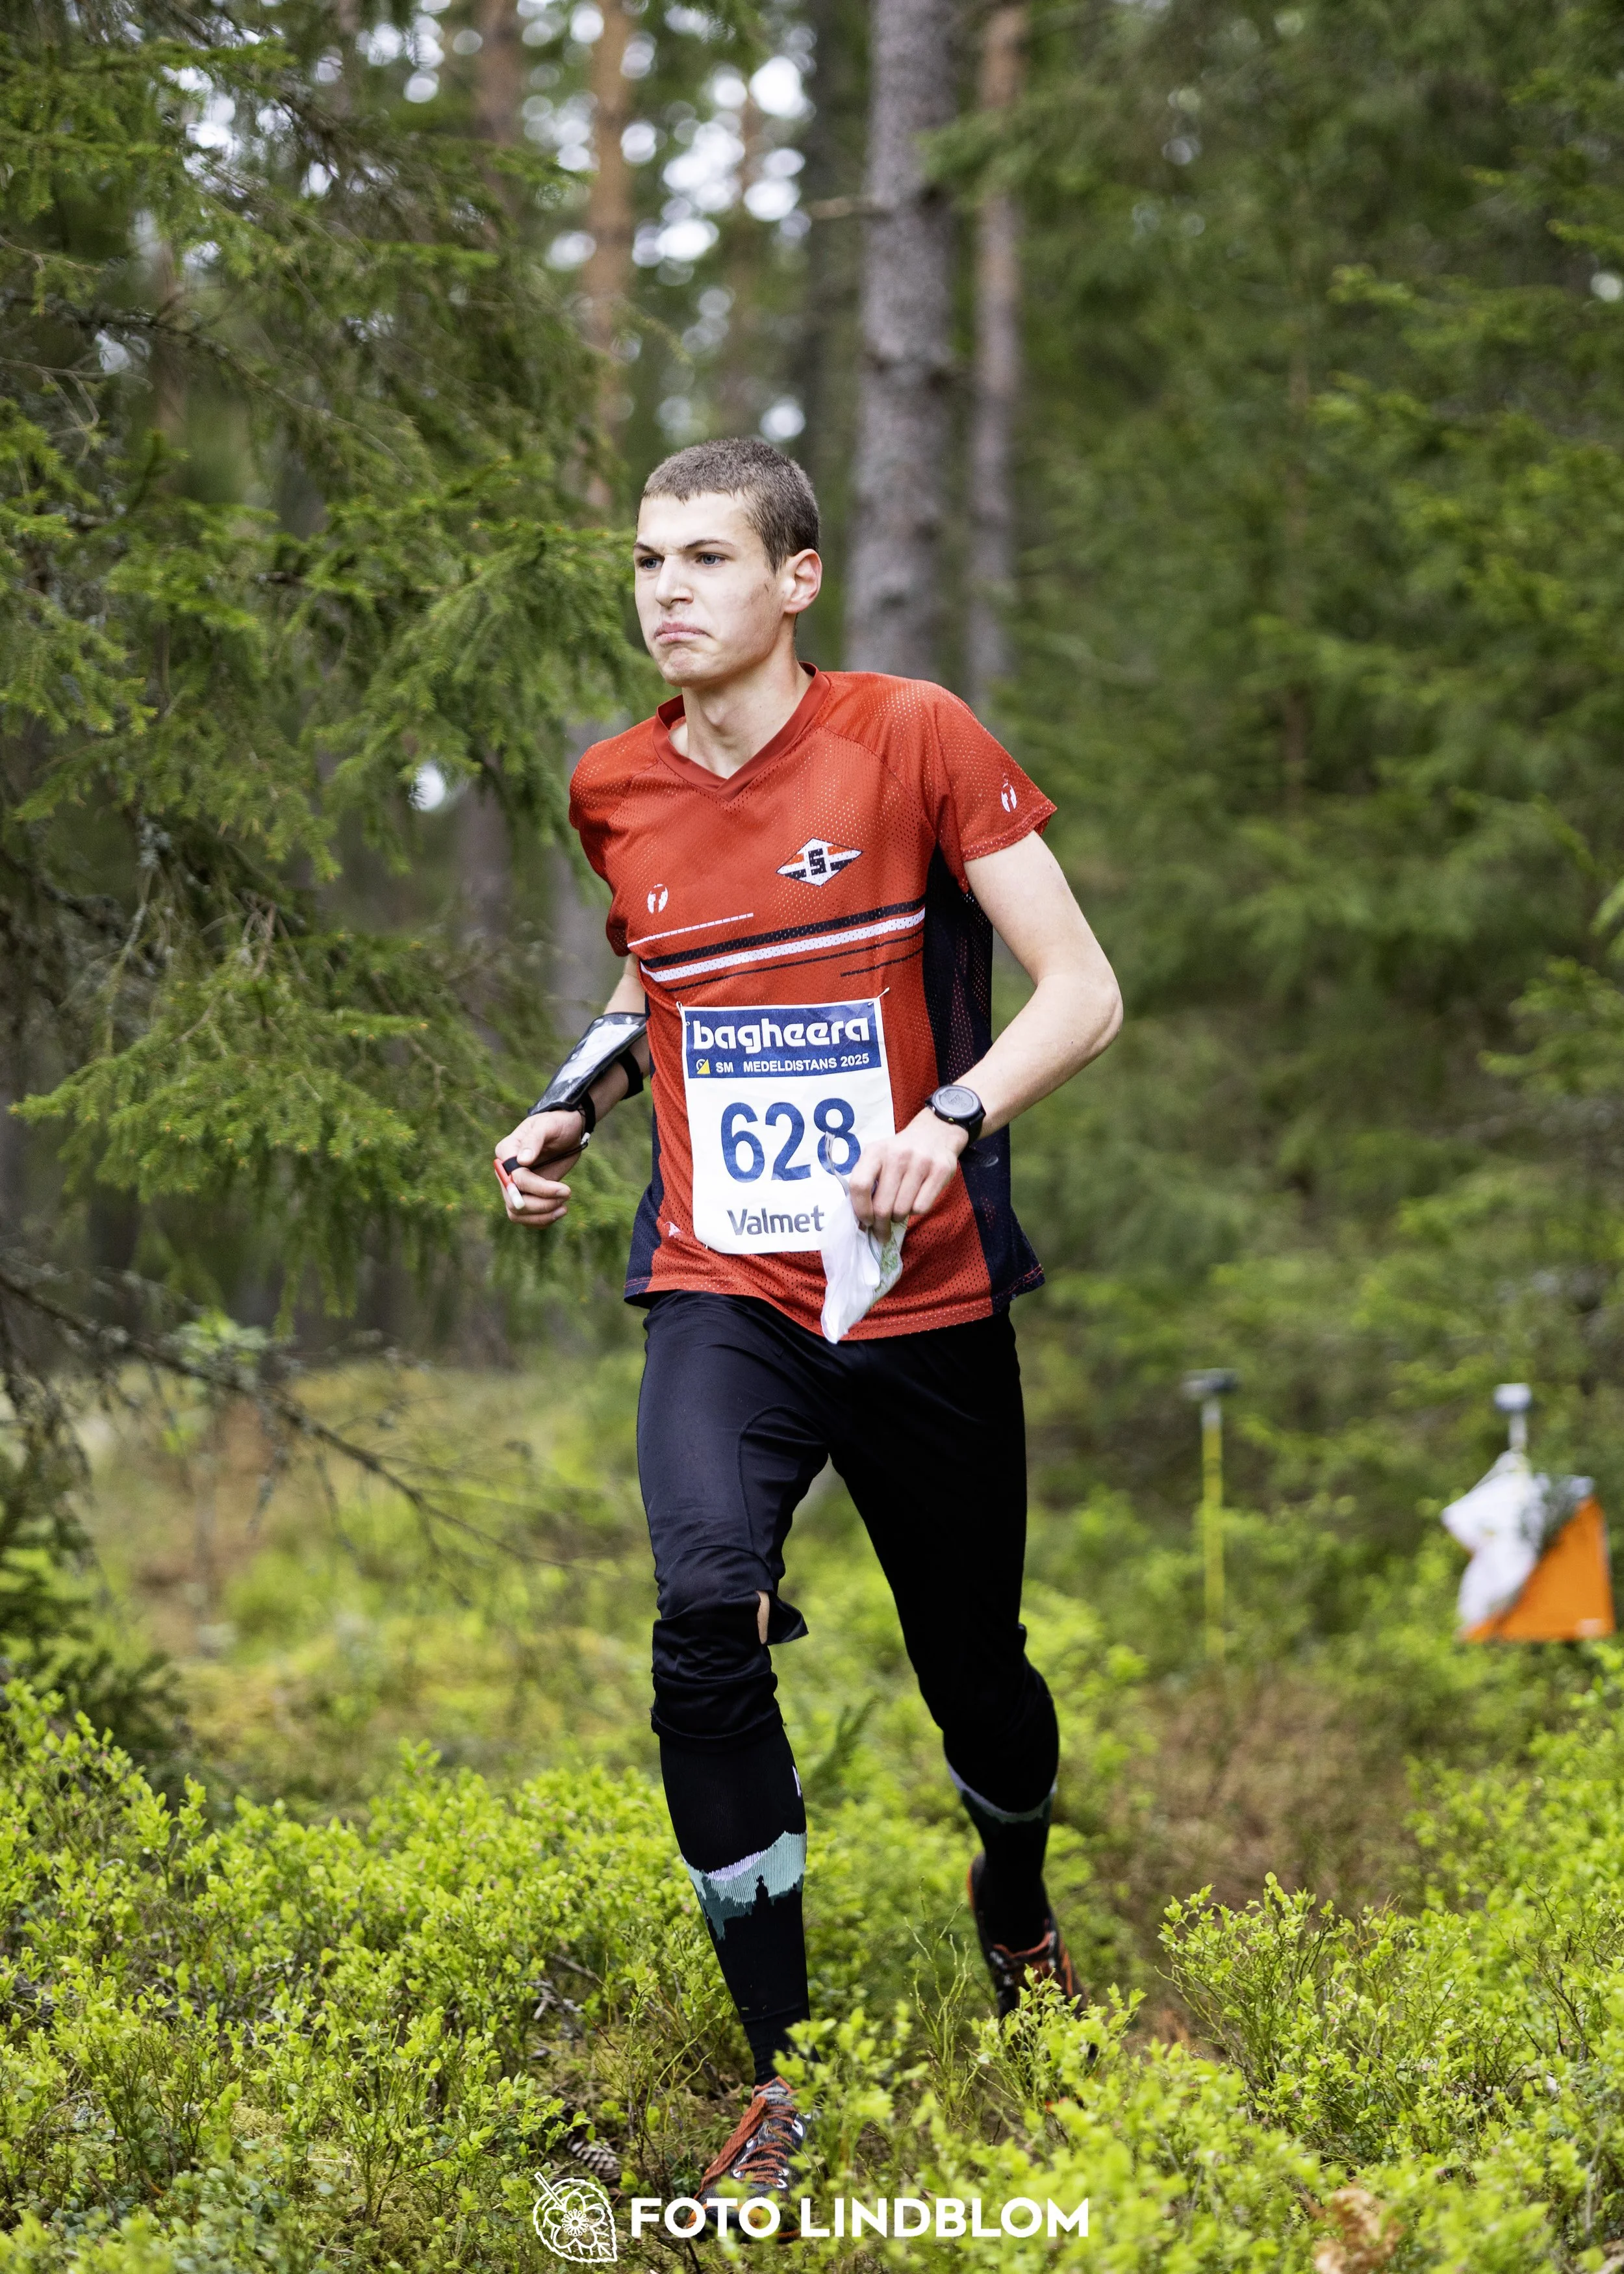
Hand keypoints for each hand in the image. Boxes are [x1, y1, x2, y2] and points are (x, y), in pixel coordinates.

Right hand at [493, 1108, 588, 1228]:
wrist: (566, 1131)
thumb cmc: (556, 1124)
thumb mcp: (547, 1125)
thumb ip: (534, 1140)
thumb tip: (522, 1160)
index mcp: (506, 1152)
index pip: (515, 1180)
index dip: (538, 1188)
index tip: (565, 1190)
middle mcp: (506, 1172)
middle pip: (514, 1202)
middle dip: (541, 1205)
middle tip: (566, 1195)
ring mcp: (515, 1186)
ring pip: (518, 1214)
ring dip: (542, 1216)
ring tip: (564, 1207)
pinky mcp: (527, 1195)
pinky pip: (527, 1217)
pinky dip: (542, 1220)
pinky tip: (559, 1211)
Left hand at [846, 1108, 966, 1229]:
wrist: (935, 1131)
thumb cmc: (900, 1152)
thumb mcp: (878, 1156)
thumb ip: (867, 1181)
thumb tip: (862, 1220)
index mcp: (876, 1151)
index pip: (859, 1185)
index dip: (861, 1210)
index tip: (866, 1221)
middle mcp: (897, 1155)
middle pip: (882, 1205)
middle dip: (881, 1225)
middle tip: (882, 1231)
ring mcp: (921, 1162)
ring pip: (902, 1210)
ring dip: (898, 1217)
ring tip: (899, 1210)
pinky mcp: (941, 1171)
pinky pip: (921, 1207)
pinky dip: (915, 1211)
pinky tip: (915, 1201)